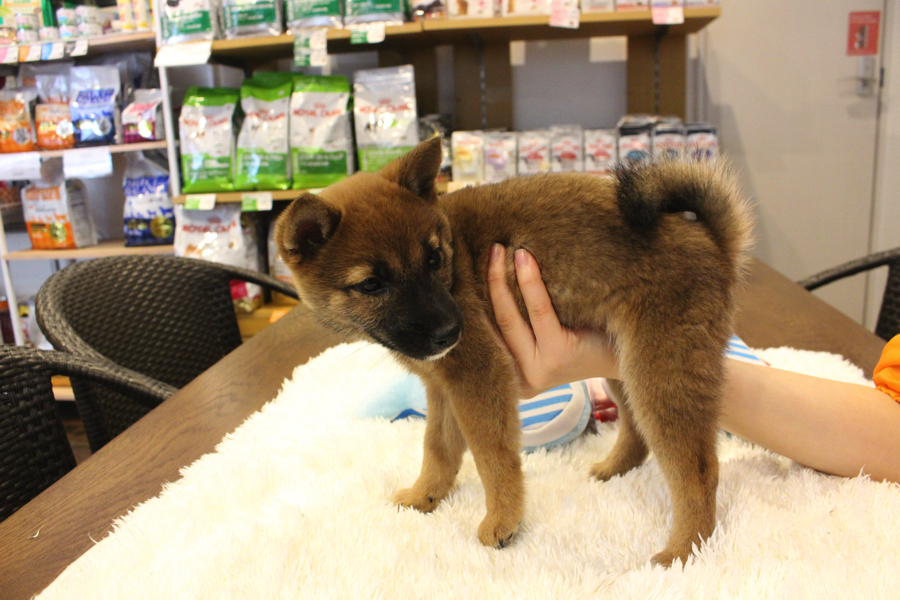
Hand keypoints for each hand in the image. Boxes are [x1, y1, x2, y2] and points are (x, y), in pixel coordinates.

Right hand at [487, 244, 618, 398]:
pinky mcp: (558, 356)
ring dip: (502, 279)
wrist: (632, 352)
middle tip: (490, 250)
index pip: (488, 334)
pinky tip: (525, 260)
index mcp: (515, 377)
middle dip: (488, 283)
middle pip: (496, 323)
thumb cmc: (588, 337)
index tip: (473, 269)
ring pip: (511, 317)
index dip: (478, 299)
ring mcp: (539, 370)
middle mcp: (523, 379)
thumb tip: (493, 275)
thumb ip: (521, 322)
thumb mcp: (547, 336)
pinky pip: (538, 312)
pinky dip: (529, 283)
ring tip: (502, 249)